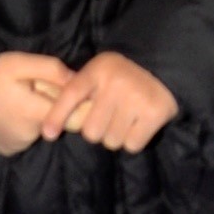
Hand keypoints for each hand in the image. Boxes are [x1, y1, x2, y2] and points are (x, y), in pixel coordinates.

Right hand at [0, 51, 71, 156]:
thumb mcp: (18, 63)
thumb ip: (51, 69)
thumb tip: (78, 80)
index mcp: (35, 113)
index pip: (76, 118)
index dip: (76, 104)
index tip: (66, 93)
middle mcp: (30, 135)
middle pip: (57, 122)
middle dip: (51, 106)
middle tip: (33, 91)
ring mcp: (19, 145)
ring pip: (42, 129)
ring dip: (36, 116)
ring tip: (17, 100)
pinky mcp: (9, 150)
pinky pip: (26, 137)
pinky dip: (23, 126)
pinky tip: (9, 113)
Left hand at [39, 51, 179, 152]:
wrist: (165, 68)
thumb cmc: (123, 75)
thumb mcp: (99, 72)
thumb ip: (79, 91)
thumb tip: (50, 123)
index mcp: (98, 70)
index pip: (71, 95)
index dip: (57, 116)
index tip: (48, 134)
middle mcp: (116, 83)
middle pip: (91, 131)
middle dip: (97, 131)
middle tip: (108, 118)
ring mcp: (136, 98)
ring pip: (111, 141)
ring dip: (116, 137)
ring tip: (124, 119)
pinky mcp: (155, 113)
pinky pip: (132, 145)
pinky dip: (133, 140)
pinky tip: (138, 124)